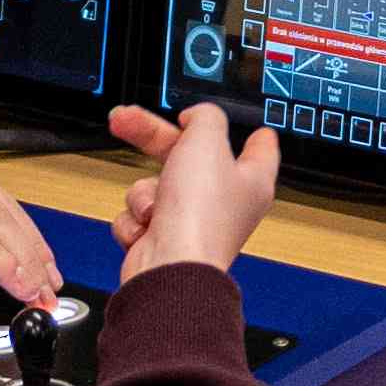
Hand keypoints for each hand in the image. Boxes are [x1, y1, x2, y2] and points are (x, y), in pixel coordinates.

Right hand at [107, 100, 280, 278]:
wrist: (168, 268)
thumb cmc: (198, 215)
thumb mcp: (206, 140)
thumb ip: (205, 117)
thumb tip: (197, 117)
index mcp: (250, 179)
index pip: (260, 148)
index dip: (250, 130)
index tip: (246, 122)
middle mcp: (224, 202)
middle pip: (188, 155)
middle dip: (152, 137)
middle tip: (125, 119)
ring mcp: (192, 222)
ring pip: (154, 186)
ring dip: (144, 193)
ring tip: (153, 207)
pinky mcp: (164, 239)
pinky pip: (139, 214)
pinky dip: (136, 220)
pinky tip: (146, 229)